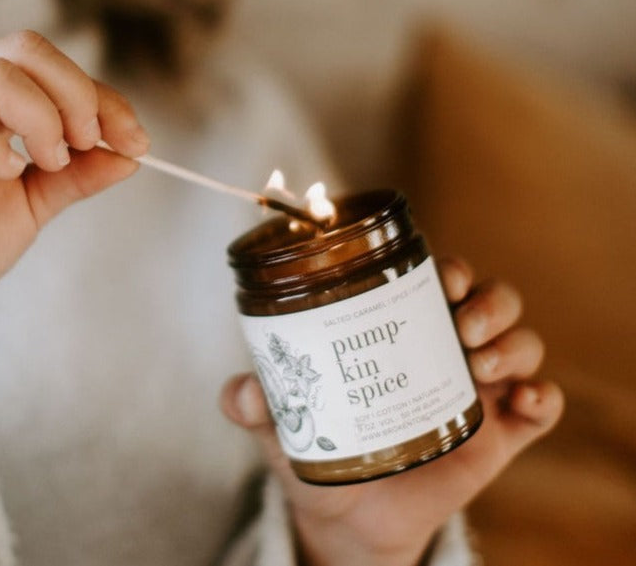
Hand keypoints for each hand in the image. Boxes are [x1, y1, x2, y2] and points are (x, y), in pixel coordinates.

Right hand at [0, 30, 148, 379]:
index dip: (103, 95)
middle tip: (91, 143)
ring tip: (54, 164)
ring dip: (44, 117)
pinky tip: (13, 174)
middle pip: (24, 47)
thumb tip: (132, 155)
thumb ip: (79, 176)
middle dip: (77, 91)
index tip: (136, 140)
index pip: (50, 65)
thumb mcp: (35, 203)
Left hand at [220, 256, 563, 565]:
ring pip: (520, 342)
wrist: (349, 516)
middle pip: (490, 299)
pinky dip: (543, 397)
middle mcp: (445, 347)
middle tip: (462, 322)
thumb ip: (256, 404)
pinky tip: (523, 402)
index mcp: (399, 328)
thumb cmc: (322, 449)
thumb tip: (240, 393)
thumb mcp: (286, 423)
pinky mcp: (501, 434)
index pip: (434, 277)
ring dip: (513, 342)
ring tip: (479, 364)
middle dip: (488, 300)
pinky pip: (541, 406)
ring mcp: (478, 390)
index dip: (446, 267)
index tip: (439, 276)